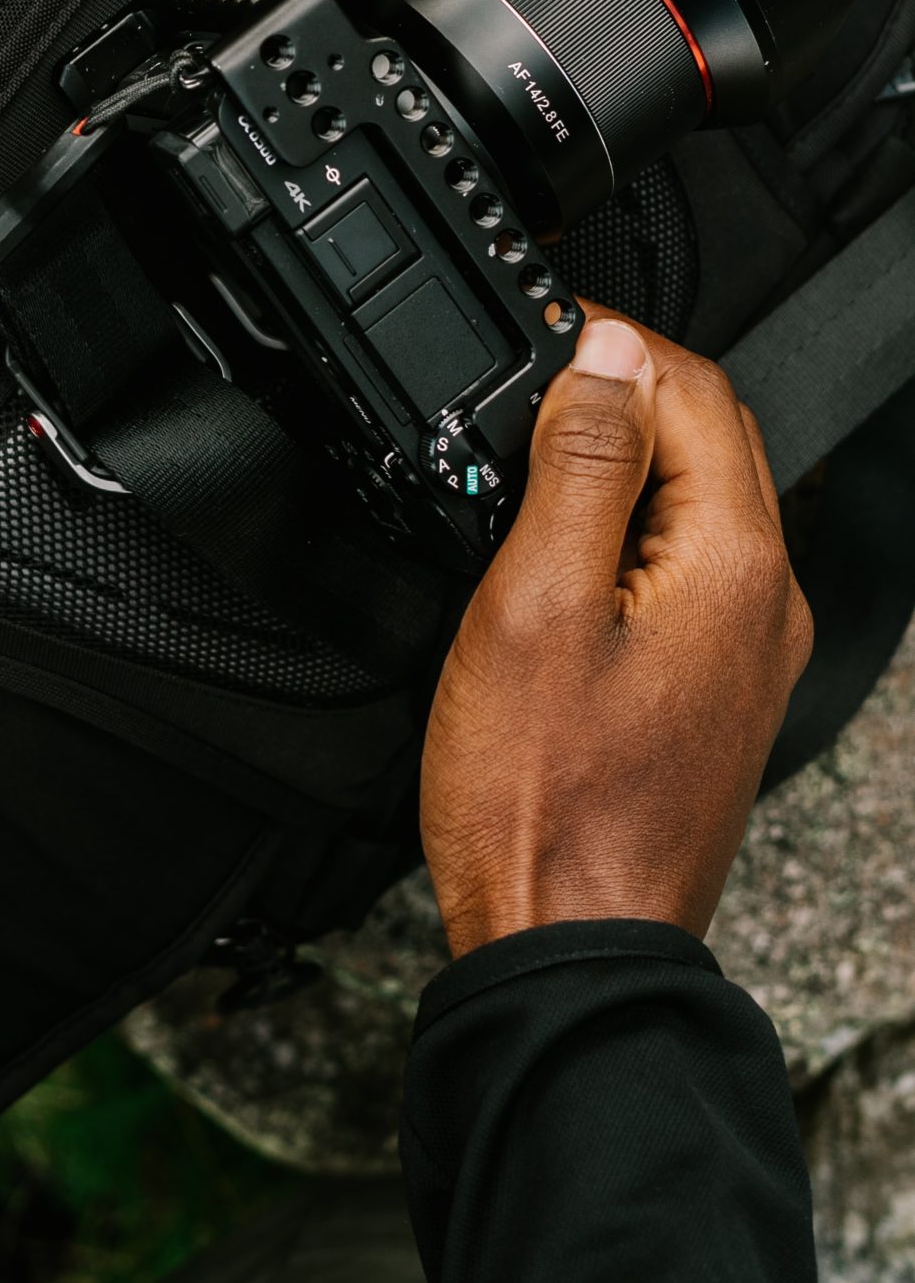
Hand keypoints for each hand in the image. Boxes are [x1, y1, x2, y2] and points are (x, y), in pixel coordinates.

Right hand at [421, 311, 811, 954]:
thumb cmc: (544, 802)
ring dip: (620, 466)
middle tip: (517, 402)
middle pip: (710, 439)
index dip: (610, 342)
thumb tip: (607, 355)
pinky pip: (686, 571)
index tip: (535, 338)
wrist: (569, 944)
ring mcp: (748, 651)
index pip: (694, 388)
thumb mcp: (534, 604)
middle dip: (619, 396)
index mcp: (734, 563)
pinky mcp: (715, 691)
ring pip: (698, 504)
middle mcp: (765, 601)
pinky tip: (557, 565)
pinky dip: (627, 536)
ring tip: (523, 477)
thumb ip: (582, 466)